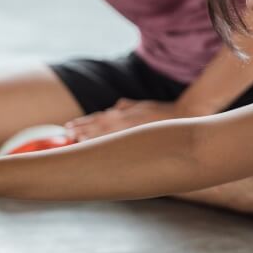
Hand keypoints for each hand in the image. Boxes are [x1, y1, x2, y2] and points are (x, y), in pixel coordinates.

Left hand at [65, 99, 183, 140]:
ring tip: (74, 139)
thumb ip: (129, 106)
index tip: (69, 126)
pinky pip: (118, 140)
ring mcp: (131, 128)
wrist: (185, 115)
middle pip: (99, 125)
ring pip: (105, 132)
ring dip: (89, 135)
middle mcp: (125, 119)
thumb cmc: (163, 113)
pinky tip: (93, 147)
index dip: (83, 122)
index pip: (99, 118)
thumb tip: (117, 105)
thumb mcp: (143, 106)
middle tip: (66, 132)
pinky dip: (104, 142)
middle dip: (82, 129)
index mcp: (125, 113)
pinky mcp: (138, 135)